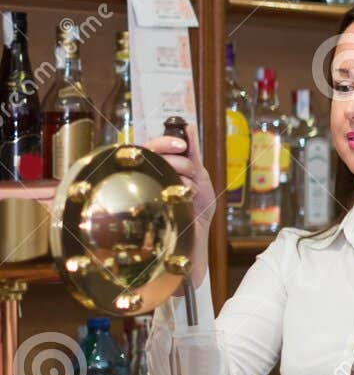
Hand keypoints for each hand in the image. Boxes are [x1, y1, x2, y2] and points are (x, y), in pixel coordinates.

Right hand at [143, 123, 214, 288]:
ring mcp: (135, 192)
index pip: (150, 145)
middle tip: (191, 174)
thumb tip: (187, 128)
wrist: (191, 246)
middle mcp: (140, 179)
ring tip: (188, 191)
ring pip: (148, 168)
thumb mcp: (199, 180)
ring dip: (178, 177)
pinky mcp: (133, 209)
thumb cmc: (192, 214)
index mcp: (155, 170)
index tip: (182, 146)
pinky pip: (142, 188)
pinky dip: (170, 190)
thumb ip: (192, 155)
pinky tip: (182, 198)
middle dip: (178, 161)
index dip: (164, 141)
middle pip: (148, 153)